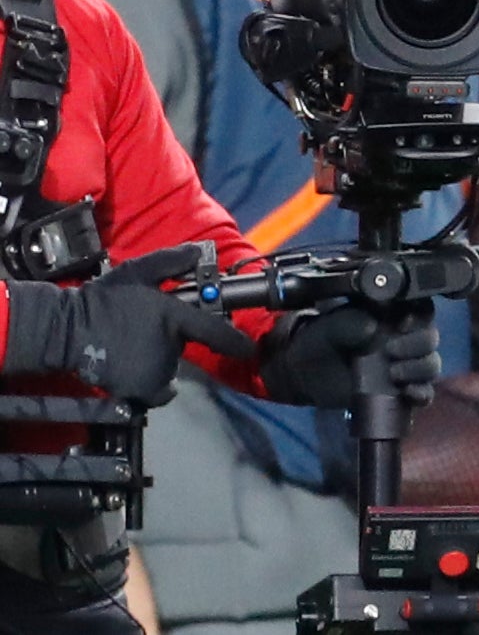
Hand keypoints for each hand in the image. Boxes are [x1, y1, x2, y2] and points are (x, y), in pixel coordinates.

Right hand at [1, 244, 251, 403]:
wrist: (67, 330)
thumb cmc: (104, 299)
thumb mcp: (138, 272)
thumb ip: (170, 261)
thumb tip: (201, 250)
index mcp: (173, 318)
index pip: (214, 332)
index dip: (235, 342)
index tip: (249, 349)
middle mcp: (168, 347)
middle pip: (182, 350)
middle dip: (172, 342)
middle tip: (146, 331)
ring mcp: (152, 371)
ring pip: (167, 369)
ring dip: (158, 361)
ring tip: (132, 346)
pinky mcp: (136, 389)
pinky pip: (154, 390)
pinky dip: (148, 382)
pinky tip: (130, 365)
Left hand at [260, 300, 440, 408]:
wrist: (304, 374)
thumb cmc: (320, 341)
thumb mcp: (329, 327)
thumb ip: (349, 322)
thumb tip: (372, 328)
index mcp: (392, 315)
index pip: (422, 310)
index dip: (420, 315)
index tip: (402, 324)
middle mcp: (405, 338)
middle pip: (430, 338)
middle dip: (418, 345)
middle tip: (391, 351)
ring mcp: (405, 365)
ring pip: (431, 364)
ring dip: (420, 368)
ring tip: (393, 374)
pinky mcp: (401, 390)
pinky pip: (425, 392)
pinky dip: (422, 393)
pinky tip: (407, 392)